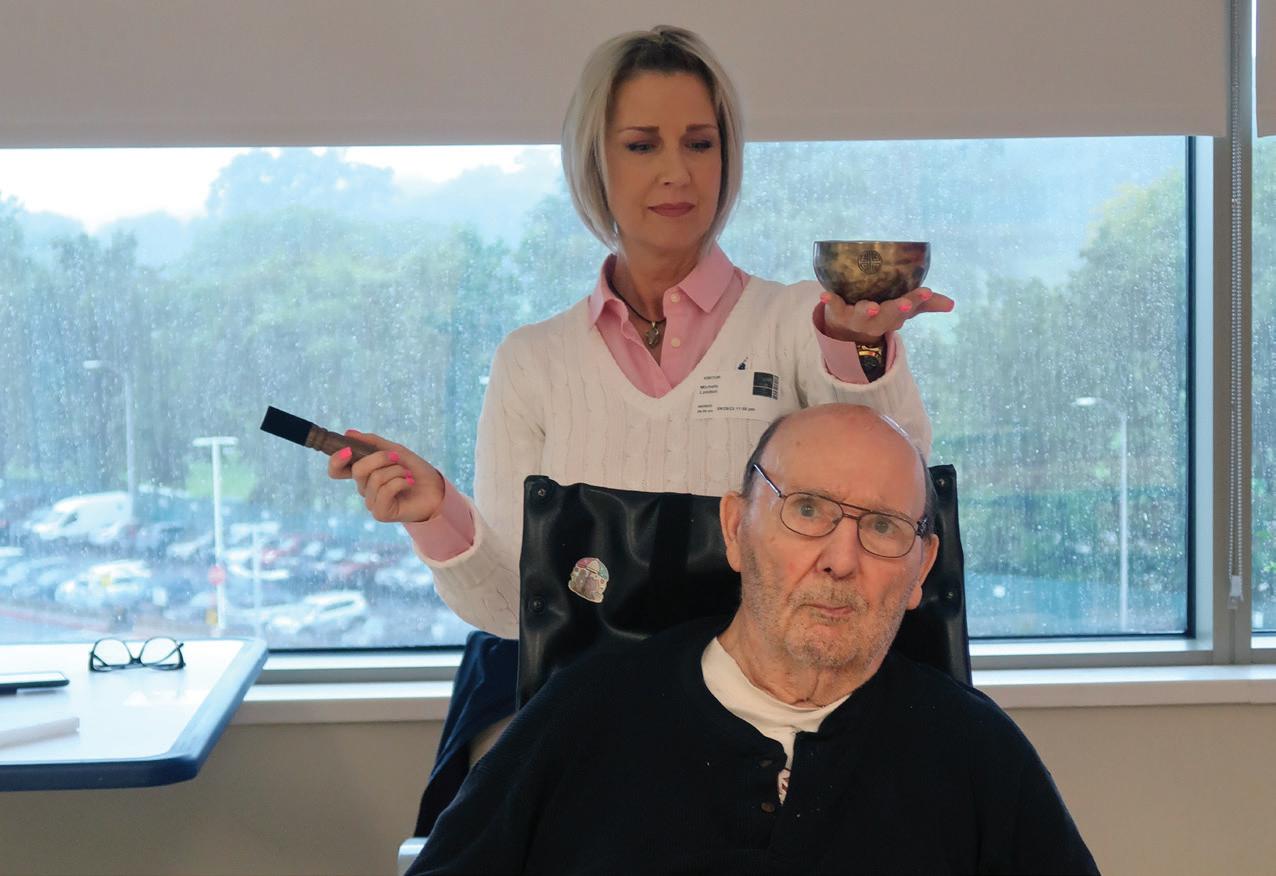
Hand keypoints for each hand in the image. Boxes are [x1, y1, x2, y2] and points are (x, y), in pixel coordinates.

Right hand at [326, 429, 444, 523]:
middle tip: (396, 457)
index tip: (349, 450)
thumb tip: (348, 433)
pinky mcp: (381, 513)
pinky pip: (385, 491)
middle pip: (358, 469)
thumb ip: (372, 443)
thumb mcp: (394, 450)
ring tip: (408, 474)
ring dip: (397, 471)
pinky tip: (409, 482)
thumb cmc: (415, 470)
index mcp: (363, 474)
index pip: (336, 470)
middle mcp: (364, 488)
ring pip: (375, 479)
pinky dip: (400, 482)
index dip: (336, 460)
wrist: (436, 489)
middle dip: (380, 458)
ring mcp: (371, 502)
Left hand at [820, 286, 954, 344]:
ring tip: (872, 307)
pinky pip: (833, 307)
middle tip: (906, 304)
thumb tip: (950, 303)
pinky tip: (825, 295)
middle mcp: (876, 320)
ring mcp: (856, 318)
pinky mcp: (837, 312)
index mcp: (893, 317)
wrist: (843, 332)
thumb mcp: (900, 310)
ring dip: (868, 311)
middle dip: (897, 310)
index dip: (917, 300)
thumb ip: (922, 304)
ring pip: (864, 316)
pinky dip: (830, 302)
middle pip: (888, 316)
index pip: (908, 309)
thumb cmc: (877, 314)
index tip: (926, 291)